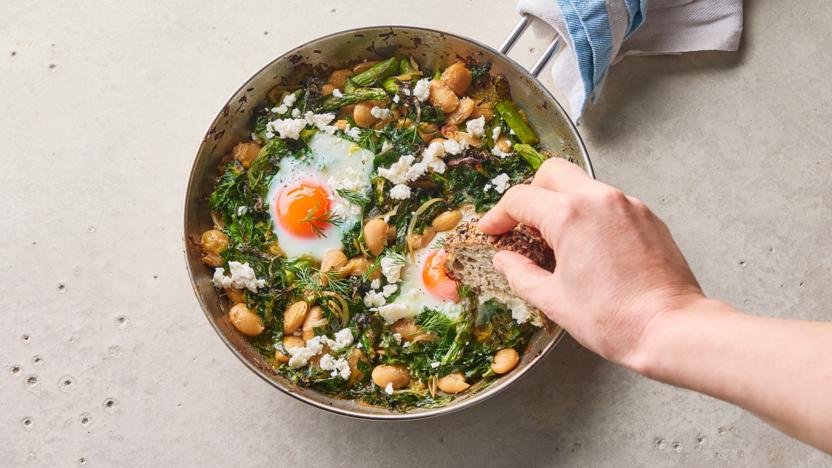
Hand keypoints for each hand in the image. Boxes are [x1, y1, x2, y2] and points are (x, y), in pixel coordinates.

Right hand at [479, 158, 704, 365]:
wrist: (671, 328)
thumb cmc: (614, 318)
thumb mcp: (554, 300)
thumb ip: (521, 274)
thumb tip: (504, 260)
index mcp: (570, 216)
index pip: (520, 199)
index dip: (498, 215)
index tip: (492, 230)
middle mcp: (599, 199)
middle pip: (552, 174)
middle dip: (530, 194)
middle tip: (521, 223)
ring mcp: (628, 205)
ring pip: (583, 185)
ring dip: (562, 204)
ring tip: (556, 241)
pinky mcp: (648, 218)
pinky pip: (610, 203)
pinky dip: (591, 215)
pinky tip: (589, 247)